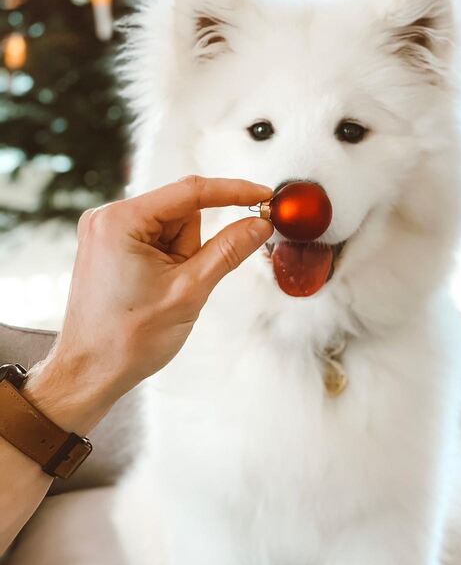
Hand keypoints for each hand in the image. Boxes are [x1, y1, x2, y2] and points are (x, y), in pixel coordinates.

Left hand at [24, 176, 272, 433]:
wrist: (91, 373)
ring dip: (182, 260)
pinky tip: (156, 292)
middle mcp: (108, 218)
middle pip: (181, 213)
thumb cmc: (128, 339)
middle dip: (194, 248)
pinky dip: (170, 265)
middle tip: (184, 285)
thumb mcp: (190, 291)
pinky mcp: (111, 249)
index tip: (264, 195)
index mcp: (120, 220)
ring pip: (171, 231)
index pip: (190, 191)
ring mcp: (107, 234)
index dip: (233, 192)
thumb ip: (228, 251)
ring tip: (164, 294)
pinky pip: (157, 244)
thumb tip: (259, 224)